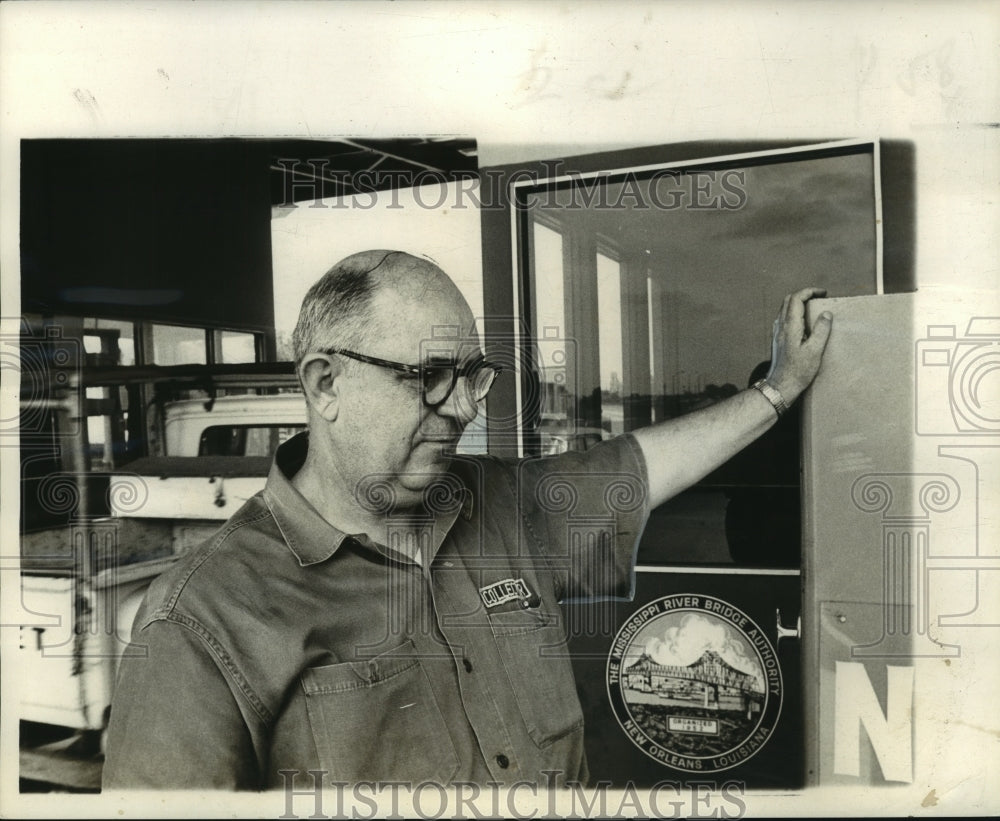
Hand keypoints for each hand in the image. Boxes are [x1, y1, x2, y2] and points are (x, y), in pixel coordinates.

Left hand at [766, 287, 832, 404]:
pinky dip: (794, 313)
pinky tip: (804, 322)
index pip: (796, 298)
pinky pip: (784, 318)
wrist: (780, 385)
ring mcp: (777, 332)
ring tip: (813, 308)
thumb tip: (826, 314)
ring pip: (785, 309)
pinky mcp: (777, 339)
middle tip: (819, 297)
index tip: (823, 293)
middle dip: (803, 294)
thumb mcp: (815, 351)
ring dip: (798, 303)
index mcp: (790, 326)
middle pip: (788, 300)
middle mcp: (780, 326)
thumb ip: (821, 330)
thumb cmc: (798, 371)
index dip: (809, 291)